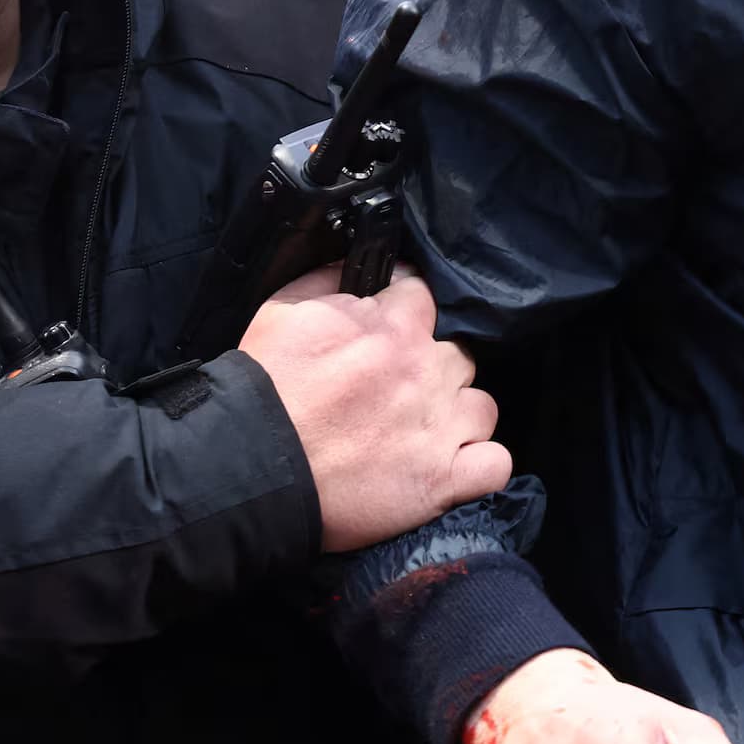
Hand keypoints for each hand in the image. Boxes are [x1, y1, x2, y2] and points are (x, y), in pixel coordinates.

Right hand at [239, 265, 508, 550]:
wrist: (248, 467)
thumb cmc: (261, 390)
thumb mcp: (281, 310)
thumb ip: (329, 280)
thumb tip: (357, 263)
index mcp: (392, 326)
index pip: (425, 297)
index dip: (405, 314)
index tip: (387, 333)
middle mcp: (425, 371)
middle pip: (458, 354)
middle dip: (433, 368)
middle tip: (398, 391)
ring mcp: (439, 428)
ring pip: (482, 407)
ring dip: (458, 415)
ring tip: (424, 432)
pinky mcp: (442, 480)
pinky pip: (495, 464)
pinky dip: (480, 465)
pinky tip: (455, 466)